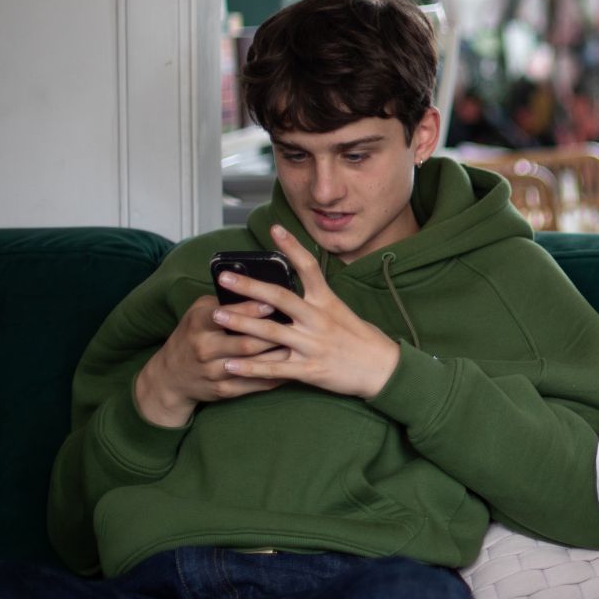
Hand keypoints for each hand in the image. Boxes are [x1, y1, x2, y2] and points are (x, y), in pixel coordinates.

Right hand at [133, 295, 286, 426]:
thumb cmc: (192, 335)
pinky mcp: (223, 390)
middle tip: (298, 327)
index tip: (274, 303)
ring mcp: (213, 372)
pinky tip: (293, 367)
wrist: (169, 377)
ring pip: (254, 365)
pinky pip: (256, 384)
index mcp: (198, 324)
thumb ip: (225, 302)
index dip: (252, 310)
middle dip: (274, 336)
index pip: (226, 315)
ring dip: (280, 356)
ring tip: (300, 345)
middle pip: (246, 343)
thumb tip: (261, 291)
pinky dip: (276, 376)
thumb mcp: (199, 313)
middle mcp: (204, 349)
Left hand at [212, 225, 402, 399]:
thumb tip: (291, 289)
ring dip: (241, 324)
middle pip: (279, 298)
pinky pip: (275, 368)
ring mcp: (313, 345)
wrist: (382, 368)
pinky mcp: (310, 370)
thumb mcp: (341, 311)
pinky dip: (250, 367)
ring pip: (271, 332)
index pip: (308, 268)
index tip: (274, 229)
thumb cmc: (362, 338)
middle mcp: (318, 320)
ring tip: (216, 317)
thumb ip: (316, 301)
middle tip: (225, 277)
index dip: (291, 247)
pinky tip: (229, 365)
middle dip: (249, 287)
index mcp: (327, 302)